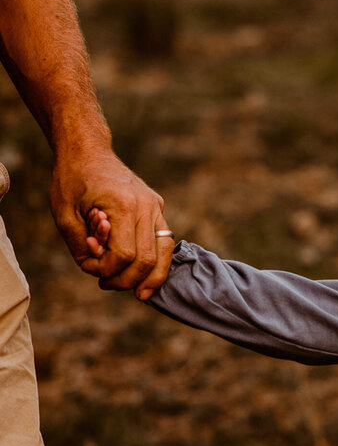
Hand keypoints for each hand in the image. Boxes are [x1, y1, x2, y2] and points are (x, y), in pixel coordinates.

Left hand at [51, 147, 172, 299]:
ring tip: (141, 294)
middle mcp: (147, 206)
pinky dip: (157, 262)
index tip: (89, 267)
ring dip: (153, 277)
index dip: (107, 270)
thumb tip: (100, 268)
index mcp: (124, 206)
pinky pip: (164, 240)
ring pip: (165, 252)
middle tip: (107, 285)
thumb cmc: (72, 180)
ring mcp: (156, 206)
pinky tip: (147, 276)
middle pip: (148, 259)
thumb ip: (81, 246)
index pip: (124, 255)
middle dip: (128, 280)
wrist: (89, 151)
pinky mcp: (157, 207)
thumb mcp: (64, 215)